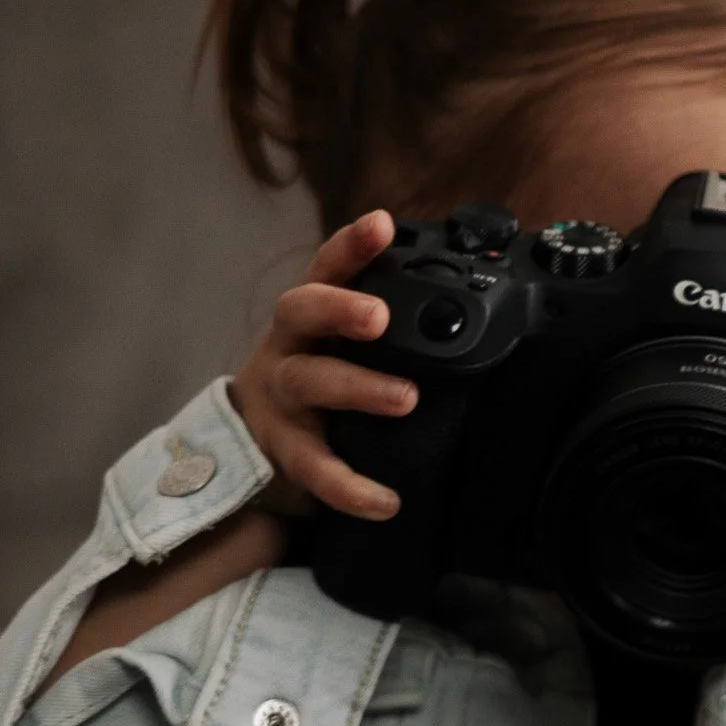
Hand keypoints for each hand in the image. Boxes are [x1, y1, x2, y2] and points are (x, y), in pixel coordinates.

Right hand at [230, 209, 414, 520]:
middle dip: (338, 308)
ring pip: (308, 383)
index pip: (327, 267)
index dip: (351, 245)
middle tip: (379, 316)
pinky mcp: (285, 451)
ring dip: (357, 388)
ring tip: (404, 398)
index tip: (382, 224)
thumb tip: (471, 309)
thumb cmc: (320, 379)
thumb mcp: (344, 345)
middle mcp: (290, 346)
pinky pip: (315, 468)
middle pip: (300, 311)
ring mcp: (282, 399)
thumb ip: (390, 325)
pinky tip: (385, 500)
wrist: (254, 442)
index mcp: (311, 314)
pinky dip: (349, 487)